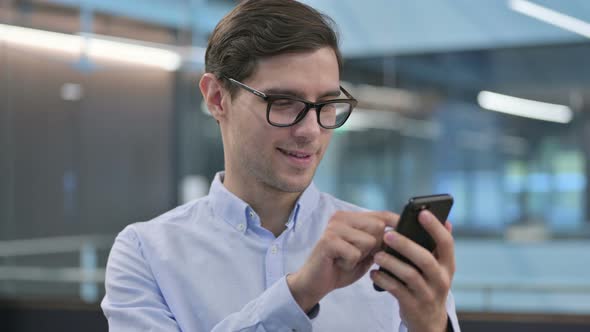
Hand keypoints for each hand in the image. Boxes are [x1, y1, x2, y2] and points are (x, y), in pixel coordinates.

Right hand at [287, 211, 398, 311]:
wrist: (315, 283)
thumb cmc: (341, 267)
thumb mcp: (365, 253)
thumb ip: (379, 242)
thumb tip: (400, 236)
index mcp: (351, 217)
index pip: (381, 214)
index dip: (396, 221)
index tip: (409, 228)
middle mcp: (341, 217)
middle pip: (378, 227)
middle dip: (374, 247)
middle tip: (357, 255)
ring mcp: (334, 227)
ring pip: (368, 241)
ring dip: (361, 257)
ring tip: (346, 260)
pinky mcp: (328, 241)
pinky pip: (354, 253)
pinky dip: (350, 264)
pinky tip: (339, 264)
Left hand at [370, 210, 454, 331]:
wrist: (429, 321)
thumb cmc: (429, 285)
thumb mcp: (439, 268)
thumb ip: (439, 247)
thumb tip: (447, 221)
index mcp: (448, 265)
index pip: (446, 243)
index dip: (435, 227)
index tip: (422, 213)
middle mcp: (441, 279)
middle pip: (425, 259)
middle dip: (406, 245)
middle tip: (388, 234)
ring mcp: (428, 294)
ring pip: (410, 275)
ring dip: (391, 262)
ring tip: (377, 255)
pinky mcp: (413, 305)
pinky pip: (397, 290)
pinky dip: (384, 279)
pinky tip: (374, 273)